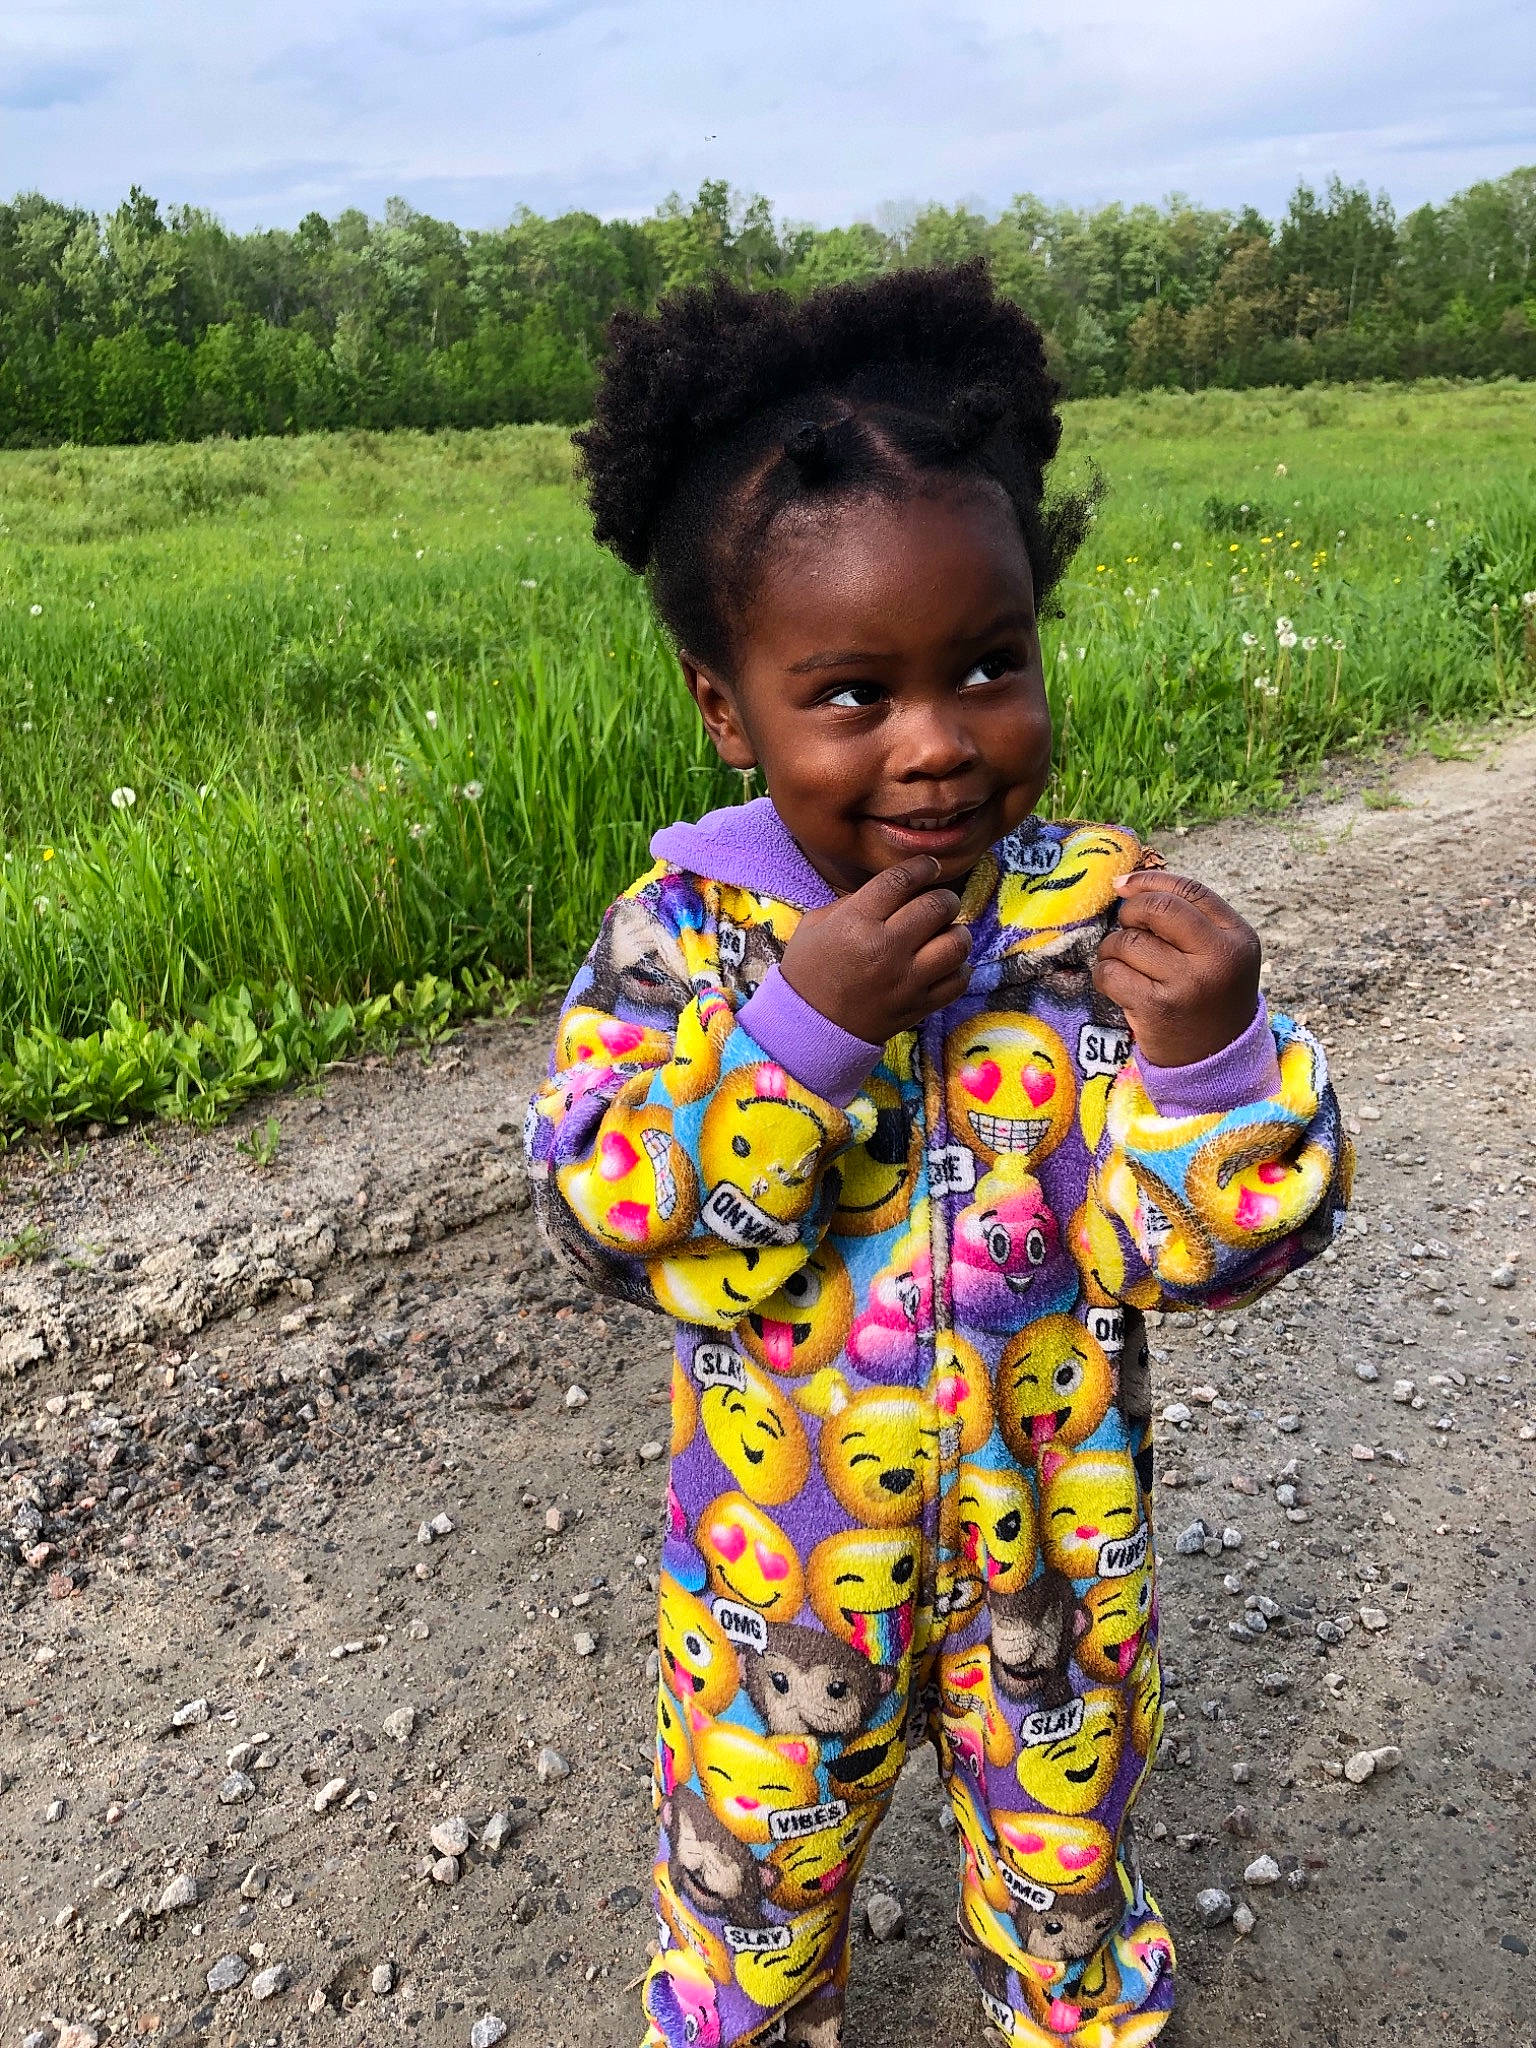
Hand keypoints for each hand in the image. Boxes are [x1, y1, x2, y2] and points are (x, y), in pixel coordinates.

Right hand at [781, 856, 972, 1043]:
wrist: (810, 1026)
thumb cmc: (809, 970)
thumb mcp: (816, 924)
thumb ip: (854, 901)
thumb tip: (894, 889)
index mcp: (856, 922)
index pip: (902, 880)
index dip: (923, 866)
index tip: (930, 866)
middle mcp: (885, 947)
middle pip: (937, 906)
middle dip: (945, 897)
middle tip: (940, 902)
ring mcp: (906, 979)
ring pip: (957, 942)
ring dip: (956, 932)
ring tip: (945, 934)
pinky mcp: (919, 1006)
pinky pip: (959, 980)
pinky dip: (958, 968)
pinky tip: (944, 964)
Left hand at [1092, 869, 1260, 1066]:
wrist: (1215, 1058)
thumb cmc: (1209, 996)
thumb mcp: (1219, 953)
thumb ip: (1188, 918)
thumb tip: (1128, 884)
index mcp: (1237, 937)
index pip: (1190, 891)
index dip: (1150, 881)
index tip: (1124, 885)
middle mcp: (1217, 958)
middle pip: (1157, 909)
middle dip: (1131, 913)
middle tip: (1127, 928)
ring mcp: (1186, 984)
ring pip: (1128, 942)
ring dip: (1113, 949)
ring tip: (1125, 963)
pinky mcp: (1156, 1007)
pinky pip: (1111, 973)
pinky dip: (1104, 973)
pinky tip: (1116, 983)